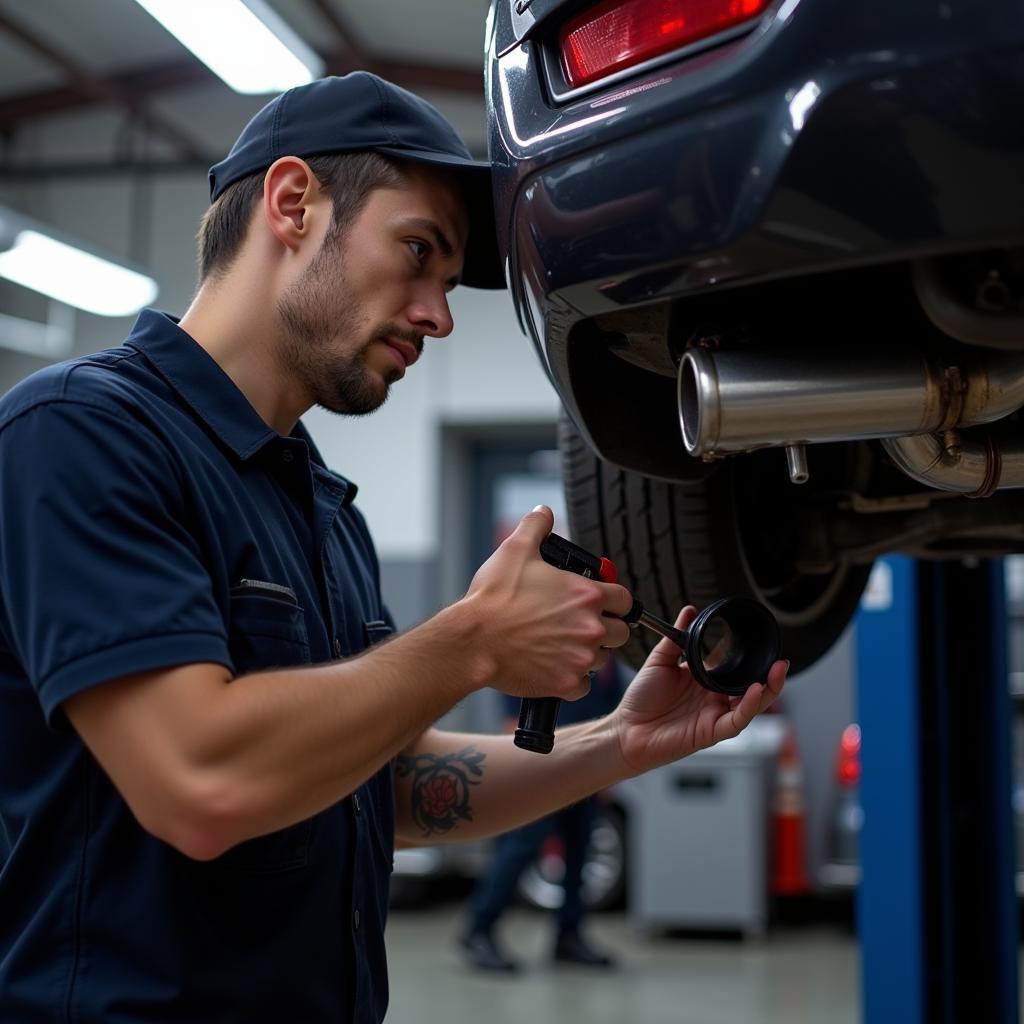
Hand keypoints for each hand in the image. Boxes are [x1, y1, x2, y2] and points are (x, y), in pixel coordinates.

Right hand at [463, 506, 632, 698]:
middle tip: (580, 624)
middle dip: (605, 627)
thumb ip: (536, 526)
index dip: (613, 600)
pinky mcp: (566, 683)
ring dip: (589, 652)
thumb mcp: (515, 550)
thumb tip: (544, 512)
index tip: (601, 603)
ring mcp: (580, 658)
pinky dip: (573, 678)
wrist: (472, 640)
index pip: (625, 599)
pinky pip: (584, 685)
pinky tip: (554, 666)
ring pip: (602, 659)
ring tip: (562, 644)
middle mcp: (590, 627)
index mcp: (585, 595)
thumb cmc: (493, 599)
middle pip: (621, 632)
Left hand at [612, 606, 786, 774]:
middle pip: (751, 685)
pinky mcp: (712, 731)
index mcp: (704, 680)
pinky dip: (750, 705)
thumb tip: (689, 611)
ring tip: (778, 670)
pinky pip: (737, 719)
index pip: (734, 665)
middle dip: (770, 673)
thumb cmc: (641, 700)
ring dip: (768, 688)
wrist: (626, 730)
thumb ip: (677, 638)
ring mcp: (715, 714)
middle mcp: (714, 697)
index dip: (749, 654)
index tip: (760, 638)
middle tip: (780, 658)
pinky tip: (757, 690)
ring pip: (752, 703)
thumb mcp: (660, 661)